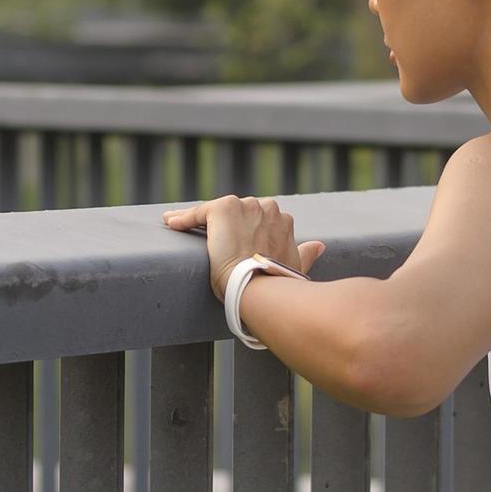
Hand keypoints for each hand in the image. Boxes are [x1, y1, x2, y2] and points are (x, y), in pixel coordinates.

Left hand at [160, 194, 325, 298]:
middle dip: (224, 225)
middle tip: (208, 243)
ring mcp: (244, 206)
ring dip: (201, 221)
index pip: (256, 219)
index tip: (233, 243)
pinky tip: (171, 224)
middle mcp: (266, 206)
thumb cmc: (277, 282)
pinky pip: (198, 213)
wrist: (258, 286)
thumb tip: (319, 246)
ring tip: (181, 231)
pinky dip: (183, 218)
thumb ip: (306, 253)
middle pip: (237, 213)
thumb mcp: (294, 265)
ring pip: (216, 212)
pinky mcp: (223, 209)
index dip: (243, 231)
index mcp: (283, 219)